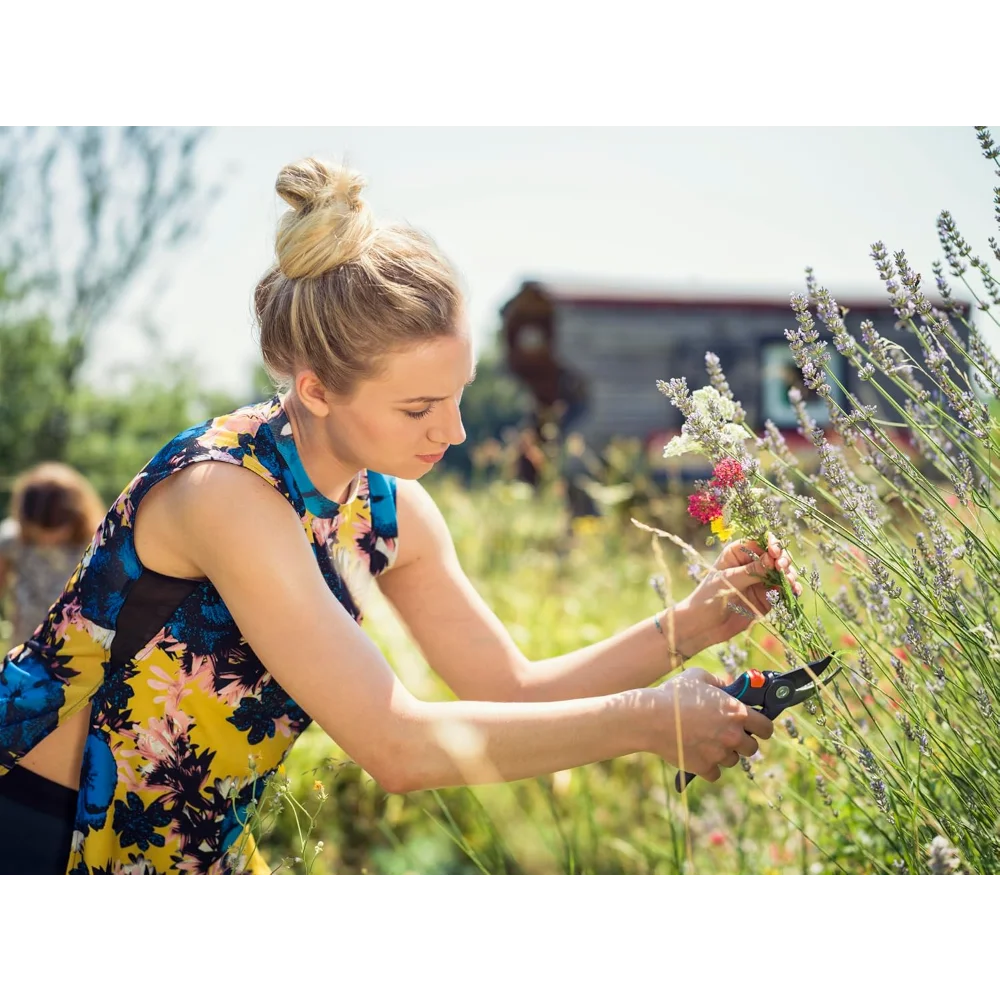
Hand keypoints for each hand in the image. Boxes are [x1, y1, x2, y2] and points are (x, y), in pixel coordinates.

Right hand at [652, 666, 774, 780]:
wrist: (650, 718)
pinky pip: (715, 773)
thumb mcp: (698, 677)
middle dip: (742, 742)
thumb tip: (727, 687)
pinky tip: (697, 754)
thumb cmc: (673, 695)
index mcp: (737, 712)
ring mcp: (719, 753)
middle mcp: (733, 735)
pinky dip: (708, 766)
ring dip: (724, 754)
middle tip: (727, 735)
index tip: (755, 727)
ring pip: (732, 761)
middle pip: (752, 748)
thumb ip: (718, 682)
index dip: (762, 727)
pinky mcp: (704, 767)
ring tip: (706, 742)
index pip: (766, 728)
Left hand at [681, 532, 800, 648]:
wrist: (705, 625)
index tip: (775, 553)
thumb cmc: (709, 597)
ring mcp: (760, 581)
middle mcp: (751, 564)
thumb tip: (772, 558)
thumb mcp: (730, 580)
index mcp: (737, 553)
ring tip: (789, 581)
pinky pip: (783, 590)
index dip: (771, 544)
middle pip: (775, 556)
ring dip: (789, 575)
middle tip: (783, 569)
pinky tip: (795, 591)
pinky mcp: (767, 597)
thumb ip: (752, 570)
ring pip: (782, 573)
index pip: (759, 542)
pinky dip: (791, 589)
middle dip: (783, 560)